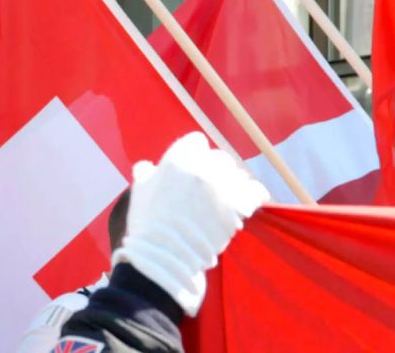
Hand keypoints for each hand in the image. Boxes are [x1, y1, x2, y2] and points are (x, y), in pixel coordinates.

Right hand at [112, 132, 268, 315]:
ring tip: (227, 198)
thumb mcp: (139, 191)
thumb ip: (145, 173)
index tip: (192, 167)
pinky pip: (255, 191)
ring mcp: (222, 186)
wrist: (165, 254)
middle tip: (210, 187)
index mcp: (178, 158)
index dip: (194, 154)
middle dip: (215, 170)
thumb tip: (147, 166)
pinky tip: (248, 202)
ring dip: (233, 184)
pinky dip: (253, 195)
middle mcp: (203, 167)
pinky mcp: (238, 205)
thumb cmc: (147, 223)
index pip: (196, 142)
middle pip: (219, 158)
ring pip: (238, 174)